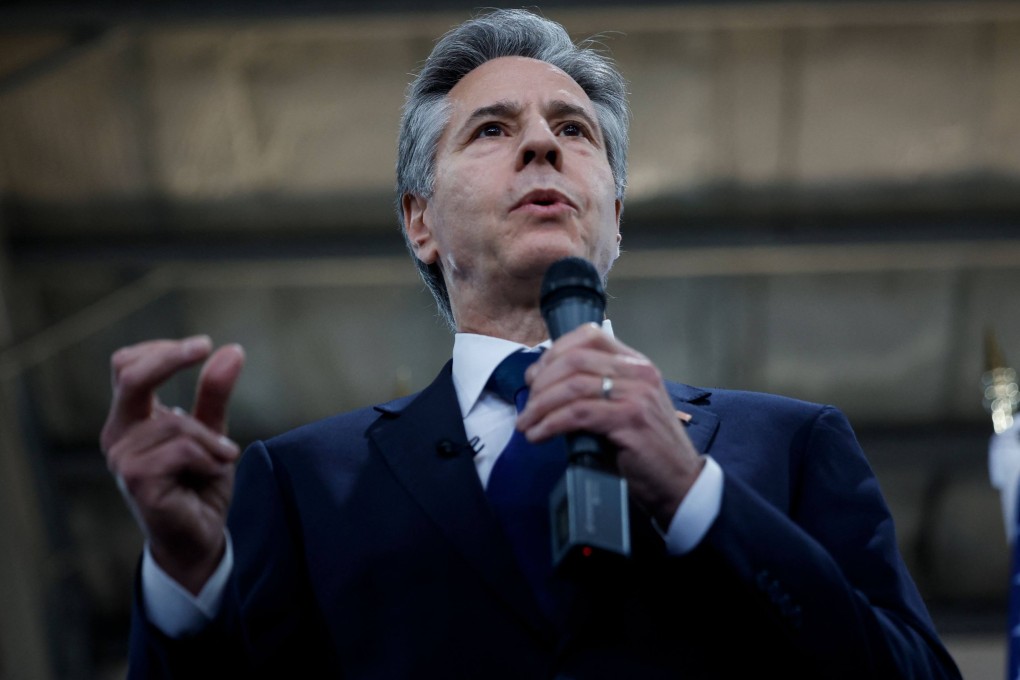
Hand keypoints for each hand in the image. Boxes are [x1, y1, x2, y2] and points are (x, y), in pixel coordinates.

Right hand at [100, 336, 244, 593]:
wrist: (199, 536)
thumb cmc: (199, 484)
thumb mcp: (212, 432)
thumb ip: (215, 393)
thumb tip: (231, 350)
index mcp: (130, 419)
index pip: (127, 366)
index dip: (160, 349)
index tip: (203, 345)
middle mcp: (118, 435)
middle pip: (130, 377)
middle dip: (169, 358)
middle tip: (205, 348)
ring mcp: (122, 459)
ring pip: (176, 422)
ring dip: (211, 440)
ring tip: (220, 460)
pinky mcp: (136, 480)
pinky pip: (182, 449)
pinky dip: (208, 458)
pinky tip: (209, 474)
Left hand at [516, 324, 703, 526]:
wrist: (680, 483)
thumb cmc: (648, 450)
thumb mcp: (624, 408)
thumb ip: (596, 391)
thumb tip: (547, 389)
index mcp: (637, 364)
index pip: (590, 336)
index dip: (555, 352)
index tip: (536, 376)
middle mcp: (639, 372)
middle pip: (575, 360)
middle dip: (542, 382)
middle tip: (528, 405)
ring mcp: (637, 394)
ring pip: (572, 387)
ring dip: (540, 406)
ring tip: (526, 424)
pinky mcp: (630, 419)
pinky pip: (578, 413)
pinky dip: (551, 424)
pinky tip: (538, 435)